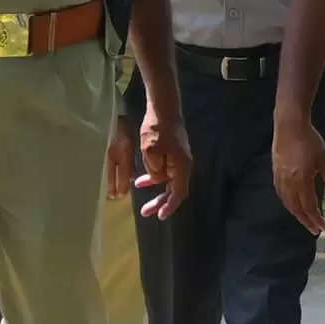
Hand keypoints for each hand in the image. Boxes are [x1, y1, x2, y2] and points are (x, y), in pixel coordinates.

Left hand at [135, 104, 192, 220]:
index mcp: (181, 166)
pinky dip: (155, 176)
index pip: (178, 193)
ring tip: (140, 193)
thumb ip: (154, 170)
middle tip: (146, 212)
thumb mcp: (150, 151)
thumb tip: (156, 178)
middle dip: (161, 201)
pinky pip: (165, 170)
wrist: (164, 108)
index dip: (169, 206)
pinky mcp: (174, 153)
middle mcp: (184, 165)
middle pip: (174, 189)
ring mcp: (179, 159)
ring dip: (156, 187)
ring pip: (169, 180)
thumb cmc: (157, 129)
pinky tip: (141, 180)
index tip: (160, 216)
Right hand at [273, 115, 324, 236]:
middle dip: (306, 221)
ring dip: (296, 213)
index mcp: (302, 181)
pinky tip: (291, 202)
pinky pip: (280, 193)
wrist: (289, 125)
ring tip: (305, 219)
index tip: (322, 228)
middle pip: (296, 208)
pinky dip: (287, 202)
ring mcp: (280, 177)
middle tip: (315, 230)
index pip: (308, 207)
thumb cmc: (309, 140)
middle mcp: (288, 182)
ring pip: (287, 202)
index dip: (315, 219)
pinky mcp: (275, 171)